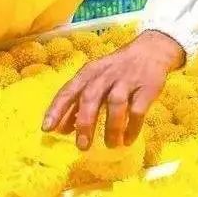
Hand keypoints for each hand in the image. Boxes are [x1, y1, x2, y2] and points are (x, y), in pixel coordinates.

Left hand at [42, 30, 184, 149]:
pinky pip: (137, 111)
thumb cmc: (115, 69)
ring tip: (111, 145)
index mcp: (89, 73)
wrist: (150, 50)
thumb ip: (78, 101)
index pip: (69, 90)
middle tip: (82, 146)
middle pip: (91, 98)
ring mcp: (126, 81)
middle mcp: (105, 75)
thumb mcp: (94, 79)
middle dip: (84, 123)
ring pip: (115, 105)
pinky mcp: (146, 88)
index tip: (47, 129)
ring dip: (111, 128)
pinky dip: (132, 127)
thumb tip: (62, 129)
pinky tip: (128, 140)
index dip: (57, 109)